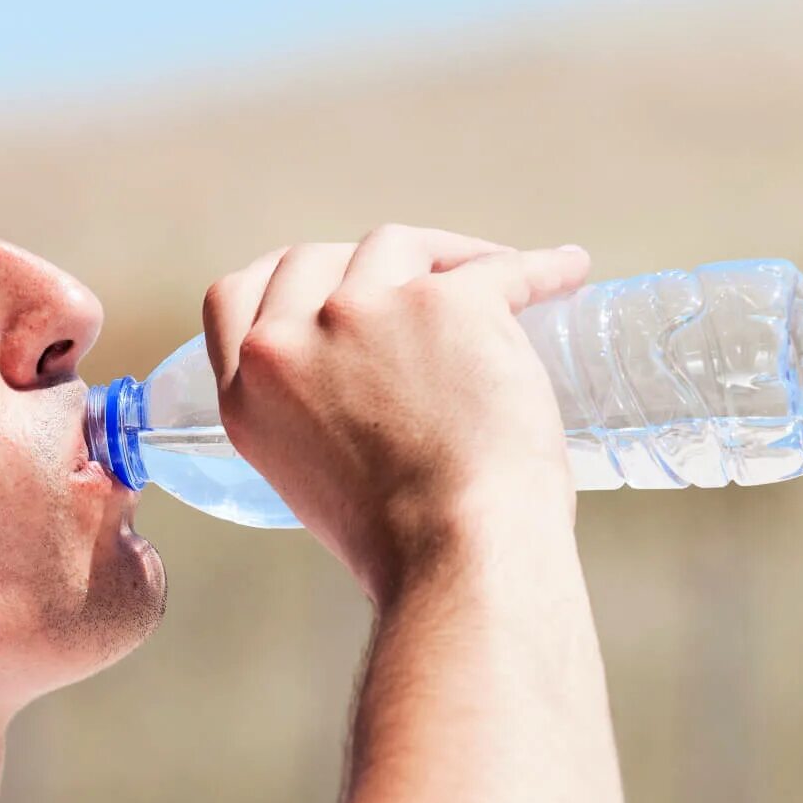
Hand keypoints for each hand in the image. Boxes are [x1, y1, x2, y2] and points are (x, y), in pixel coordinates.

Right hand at [200, 226, 591, 595]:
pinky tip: (565, 271)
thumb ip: (313, 417)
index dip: (283, 280)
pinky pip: (500, 267)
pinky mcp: (444, 303)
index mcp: (249, 390)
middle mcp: (290, 342)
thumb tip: (367, 386)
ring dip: (445, 258)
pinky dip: (540, 269)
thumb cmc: (404, 544)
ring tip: (493, 279)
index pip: (236, 296)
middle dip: (365, 265)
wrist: (459, 556)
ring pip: (398, 246)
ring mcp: (363, 312)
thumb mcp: (310, 480)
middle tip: (419, 283)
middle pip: (316, 258)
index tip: (323, 280)